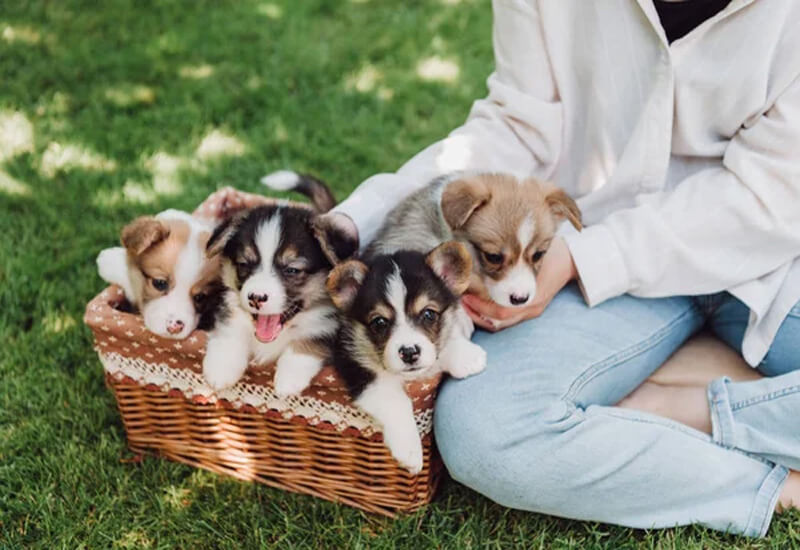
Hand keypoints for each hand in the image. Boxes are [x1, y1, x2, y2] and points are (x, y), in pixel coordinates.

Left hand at [462, 237, 576, 331]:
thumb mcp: (531, 255)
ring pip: (501, 323)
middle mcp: (531, 309)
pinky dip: (490, 314)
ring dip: (482, 315)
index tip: (465, 295)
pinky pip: (506, 319)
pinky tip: (481, 303)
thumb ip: (511, 261)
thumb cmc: (552, 253)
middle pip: (497, 322)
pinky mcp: (530, 310)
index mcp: (531, 299)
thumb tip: (482, 260)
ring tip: (468, 302)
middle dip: (476, 313)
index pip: (500, 312)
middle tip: (462, 300)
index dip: (480, 306)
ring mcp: (531, 311)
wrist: (573, 260)